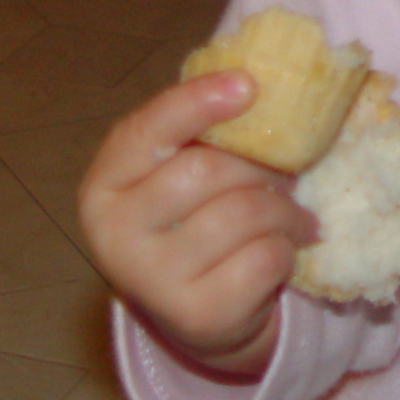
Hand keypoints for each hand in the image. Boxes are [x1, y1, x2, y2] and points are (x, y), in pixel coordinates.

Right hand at [78, 71, 316, 373]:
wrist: (190, 313)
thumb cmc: (185, 223)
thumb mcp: (170, 176)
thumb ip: (194, 136)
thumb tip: (254, 85)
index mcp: (103, 186)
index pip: (148, 132)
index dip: (198, 103)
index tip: (248, 85)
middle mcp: (116, 234)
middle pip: (207, 171)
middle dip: (260, 165)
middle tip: (286, 173)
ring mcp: (153, 279)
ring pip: (244, 213)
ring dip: (285, 208)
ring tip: (295, 214)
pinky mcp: (197, 314)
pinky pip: (265, 257)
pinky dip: (287, 247)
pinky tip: (285, 249)